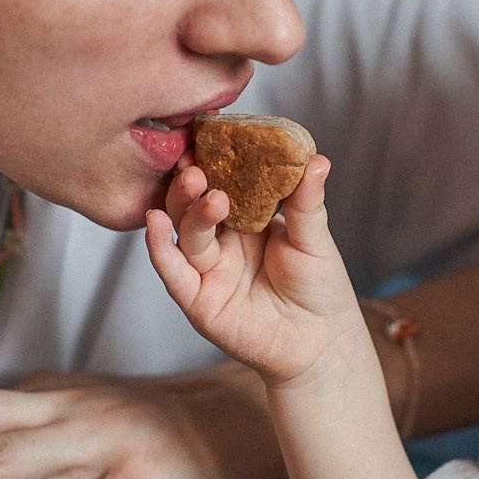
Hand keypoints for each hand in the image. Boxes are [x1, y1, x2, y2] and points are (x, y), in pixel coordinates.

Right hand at [145, 157, 366, 387]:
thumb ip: (306, 202)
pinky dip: (160, 249)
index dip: (212, 163)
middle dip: (192, 184)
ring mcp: (208, 271)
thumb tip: (318, 159)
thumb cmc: (320, 288)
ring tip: (199, 189)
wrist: (322, 342)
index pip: (221, 183)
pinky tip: (156, 225)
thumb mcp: (314, 239)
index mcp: (246, 220)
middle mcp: (222, 242)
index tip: (205, 137)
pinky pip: (173, 272)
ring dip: (186, 209)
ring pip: (185, 234)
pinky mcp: (198, 301)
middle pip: (194, 206)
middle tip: (198, 165)